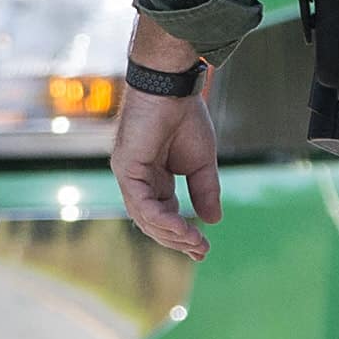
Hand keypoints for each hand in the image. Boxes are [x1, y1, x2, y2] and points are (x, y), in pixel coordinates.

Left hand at [111, 20, 222, 259]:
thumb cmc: (185, 115)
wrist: (172, 87)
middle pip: (153, 222)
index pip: (163, 214)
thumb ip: (204, 191)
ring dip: (172, 233)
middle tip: (201, 251)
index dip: (182, 233)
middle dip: (177, 239)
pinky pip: (142, 203)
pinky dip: (162, 219)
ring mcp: (129, 175)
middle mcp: (138, 180)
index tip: (202, 248)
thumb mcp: (201, 163)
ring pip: (145, 218)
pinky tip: (182, 227)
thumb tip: (212, 221)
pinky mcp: (126, 168)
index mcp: (153, 178)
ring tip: (195, 242)